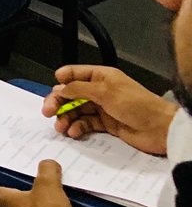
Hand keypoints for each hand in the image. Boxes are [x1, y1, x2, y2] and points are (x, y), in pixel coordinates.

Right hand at [42, 65, 175, 153]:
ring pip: (76, 111)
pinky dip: (78, 128)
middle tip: (47, 112)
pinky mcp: (106, 124)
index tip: (52, 91)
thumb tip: (58, 88)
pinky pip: (86, 124)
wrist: (160, 128)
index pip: (74, 74)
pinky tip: (74, 132)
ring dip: (66, 118)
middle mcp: (100, 90)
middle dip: (58, 103)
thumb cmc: (135, 104)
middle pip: (72, 94)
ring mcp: (102, 108)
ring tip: (60, 127)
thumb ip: (78, 89)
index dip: (61, 81)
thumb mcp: (105, 92)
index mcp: (101, 77)